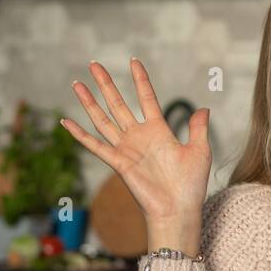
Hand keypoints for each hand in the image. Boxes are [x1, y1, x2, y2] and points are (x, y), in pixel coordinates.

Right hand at [63, 59, 210, 251]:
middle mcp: (139, 136)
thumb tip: (204, 109)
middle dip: (106, 84)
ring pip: (103, 119)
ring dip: (89, 102)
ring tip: (77, 83)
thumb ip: (198, 129)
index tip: (133, 61)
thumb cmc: (190, 185)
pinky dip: (79, 134)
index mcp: (159, 130)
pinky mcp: (118, 163)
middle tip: (94, 64)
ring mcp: (126, 149)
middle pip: (118, 103)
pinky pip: (95, 145)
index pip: (146, 98)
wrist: (178, 210)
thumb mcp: (199, 152)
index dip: (140, 80)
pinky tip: (66, 121)